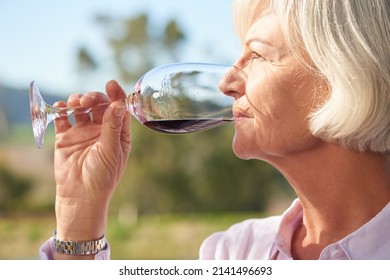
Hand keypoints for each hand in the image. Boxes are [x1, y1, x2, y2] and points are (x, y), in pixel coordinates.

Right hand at [53, 80, 130, 258]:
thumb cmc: (102, 176)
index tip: (111, 84)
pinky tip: (62, 108)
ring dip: (78, 100)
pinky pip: (64, 118)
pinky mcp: (66, 137)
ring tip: (76, 103)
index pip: (119, 109)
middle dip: (94, 97)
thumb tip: (119, 104)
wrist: (80, 196)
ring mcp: (83, 132)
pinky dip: (62, 110)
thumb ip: (112, 126)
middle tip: (87, 100)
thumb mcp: (110, 150)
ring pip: (81, 108)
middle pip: (99, 105)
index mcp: (118, 132)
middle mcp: (102, 129)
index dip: (116, 95)